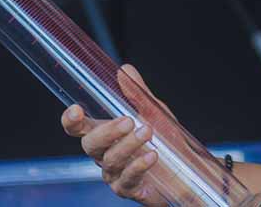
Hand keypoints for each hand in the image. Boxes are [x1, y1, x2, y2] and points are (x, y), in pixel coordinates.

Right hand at [61, 64, 164, 205]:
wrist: (189, 167)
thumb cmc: (166, 139)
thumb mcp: (154, 111)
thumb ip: (137, 94)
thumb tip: (125, 70)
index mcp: (105, 133)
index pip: (79, 128)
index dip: (71, 121)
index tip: (76, 110)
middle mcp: (105, 154)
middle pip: (90, 144)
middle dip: (108, 131)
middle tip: (129, 121)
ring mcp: (115, 174)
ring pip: (110, 160)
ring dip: (129, 145)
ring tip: (148, 132)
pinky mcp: (129, 189)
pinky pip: (127, 179)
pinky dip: (139, 166)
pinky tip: (152, 155)